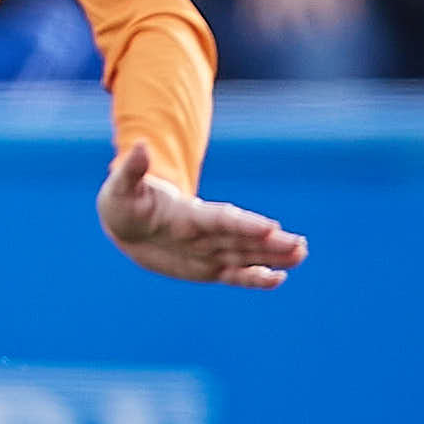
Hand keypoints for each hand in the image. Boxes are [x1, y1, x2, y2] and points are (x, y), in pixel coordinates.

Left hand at [98, 140, 307, 289]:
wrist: (125, 221)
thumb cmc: (124, 200)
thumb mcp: (121, 186)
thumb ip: (132, 170)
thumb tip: (139, 145)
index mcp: (189, 214)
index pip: (222, 219)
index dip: (244, 224)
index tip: (270, 227)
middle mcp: (205, 233)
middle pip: (242, 238)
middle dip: (270, 243)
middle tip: (299, 245)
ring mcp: (208, 250)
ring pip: (245, 255)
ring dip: (272, 257)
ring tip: (301, 254)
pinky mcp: (206, 268)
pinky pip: (233, 274)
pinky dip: (254, 278)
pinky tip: (279, 278)